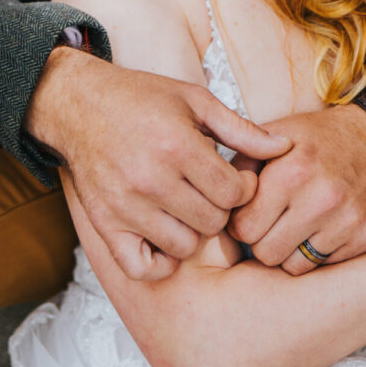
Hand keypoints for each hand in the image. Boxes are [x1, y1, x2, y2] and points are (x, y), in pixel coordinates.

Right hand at [26, 48, 290, 280]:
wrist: (79, 104)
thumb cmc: (142, 98)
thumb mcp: (195, 101)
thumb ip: (242, 129)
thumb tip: (286, 147)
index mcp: (176, 145)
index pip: (233, 193)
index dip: (243, 188)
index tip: (233, 176)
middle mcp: (149, 178)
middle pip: (213, 221)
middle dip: (220, 207)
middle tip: (209, 189)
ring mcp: (124, 206)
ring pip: (184, 246)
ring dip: (193, 230)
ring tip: (187, 206)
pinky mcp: (104, 225)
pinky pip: (142, 268)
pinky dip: (159, 260)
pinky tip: (165, 235)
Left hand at [227, 104, 365, 274]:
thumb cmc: (316, 138)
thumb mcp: (274, 137)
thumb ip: (240, 166)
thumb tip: (214, 201)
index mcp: (292, 172)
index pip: (244, 229)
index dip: (242, 223)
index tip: (251, 213)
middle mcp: (322, 198)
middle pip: (266, 254)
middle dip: (263, 240)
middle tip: (273, 222)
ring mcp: (348, 220)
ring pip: (295, 267)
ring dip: (290, 251)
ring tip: (296, 225)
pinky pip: (325, 267)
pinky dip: (318, 252)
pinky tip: (321, 228)